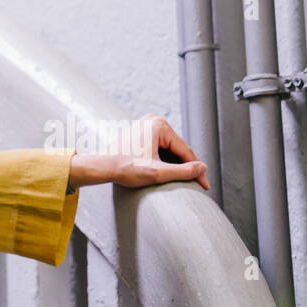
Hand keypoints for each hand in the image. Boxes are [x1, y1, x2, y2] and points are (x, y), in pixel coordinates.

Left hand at [67, 114, 209, 190]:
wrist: (101, 165)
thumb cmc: (124, 168)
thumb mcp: (157, 173)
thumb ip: (182, 172)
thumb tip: (202, 168)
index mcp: (159, 125)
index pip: (186, 151)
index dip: (197, 170)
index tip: (205, 185)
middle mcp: (154, 120)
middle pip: (178, 148)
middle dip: (188, 166)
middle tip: (198, 184)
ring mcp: (147, 125)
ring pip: (170, 148)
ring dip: (177, 163)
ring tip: (184, 180)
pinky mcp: (142, 132)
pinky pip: (160, 146)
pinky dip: (166, 159)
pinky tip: (168, 172)